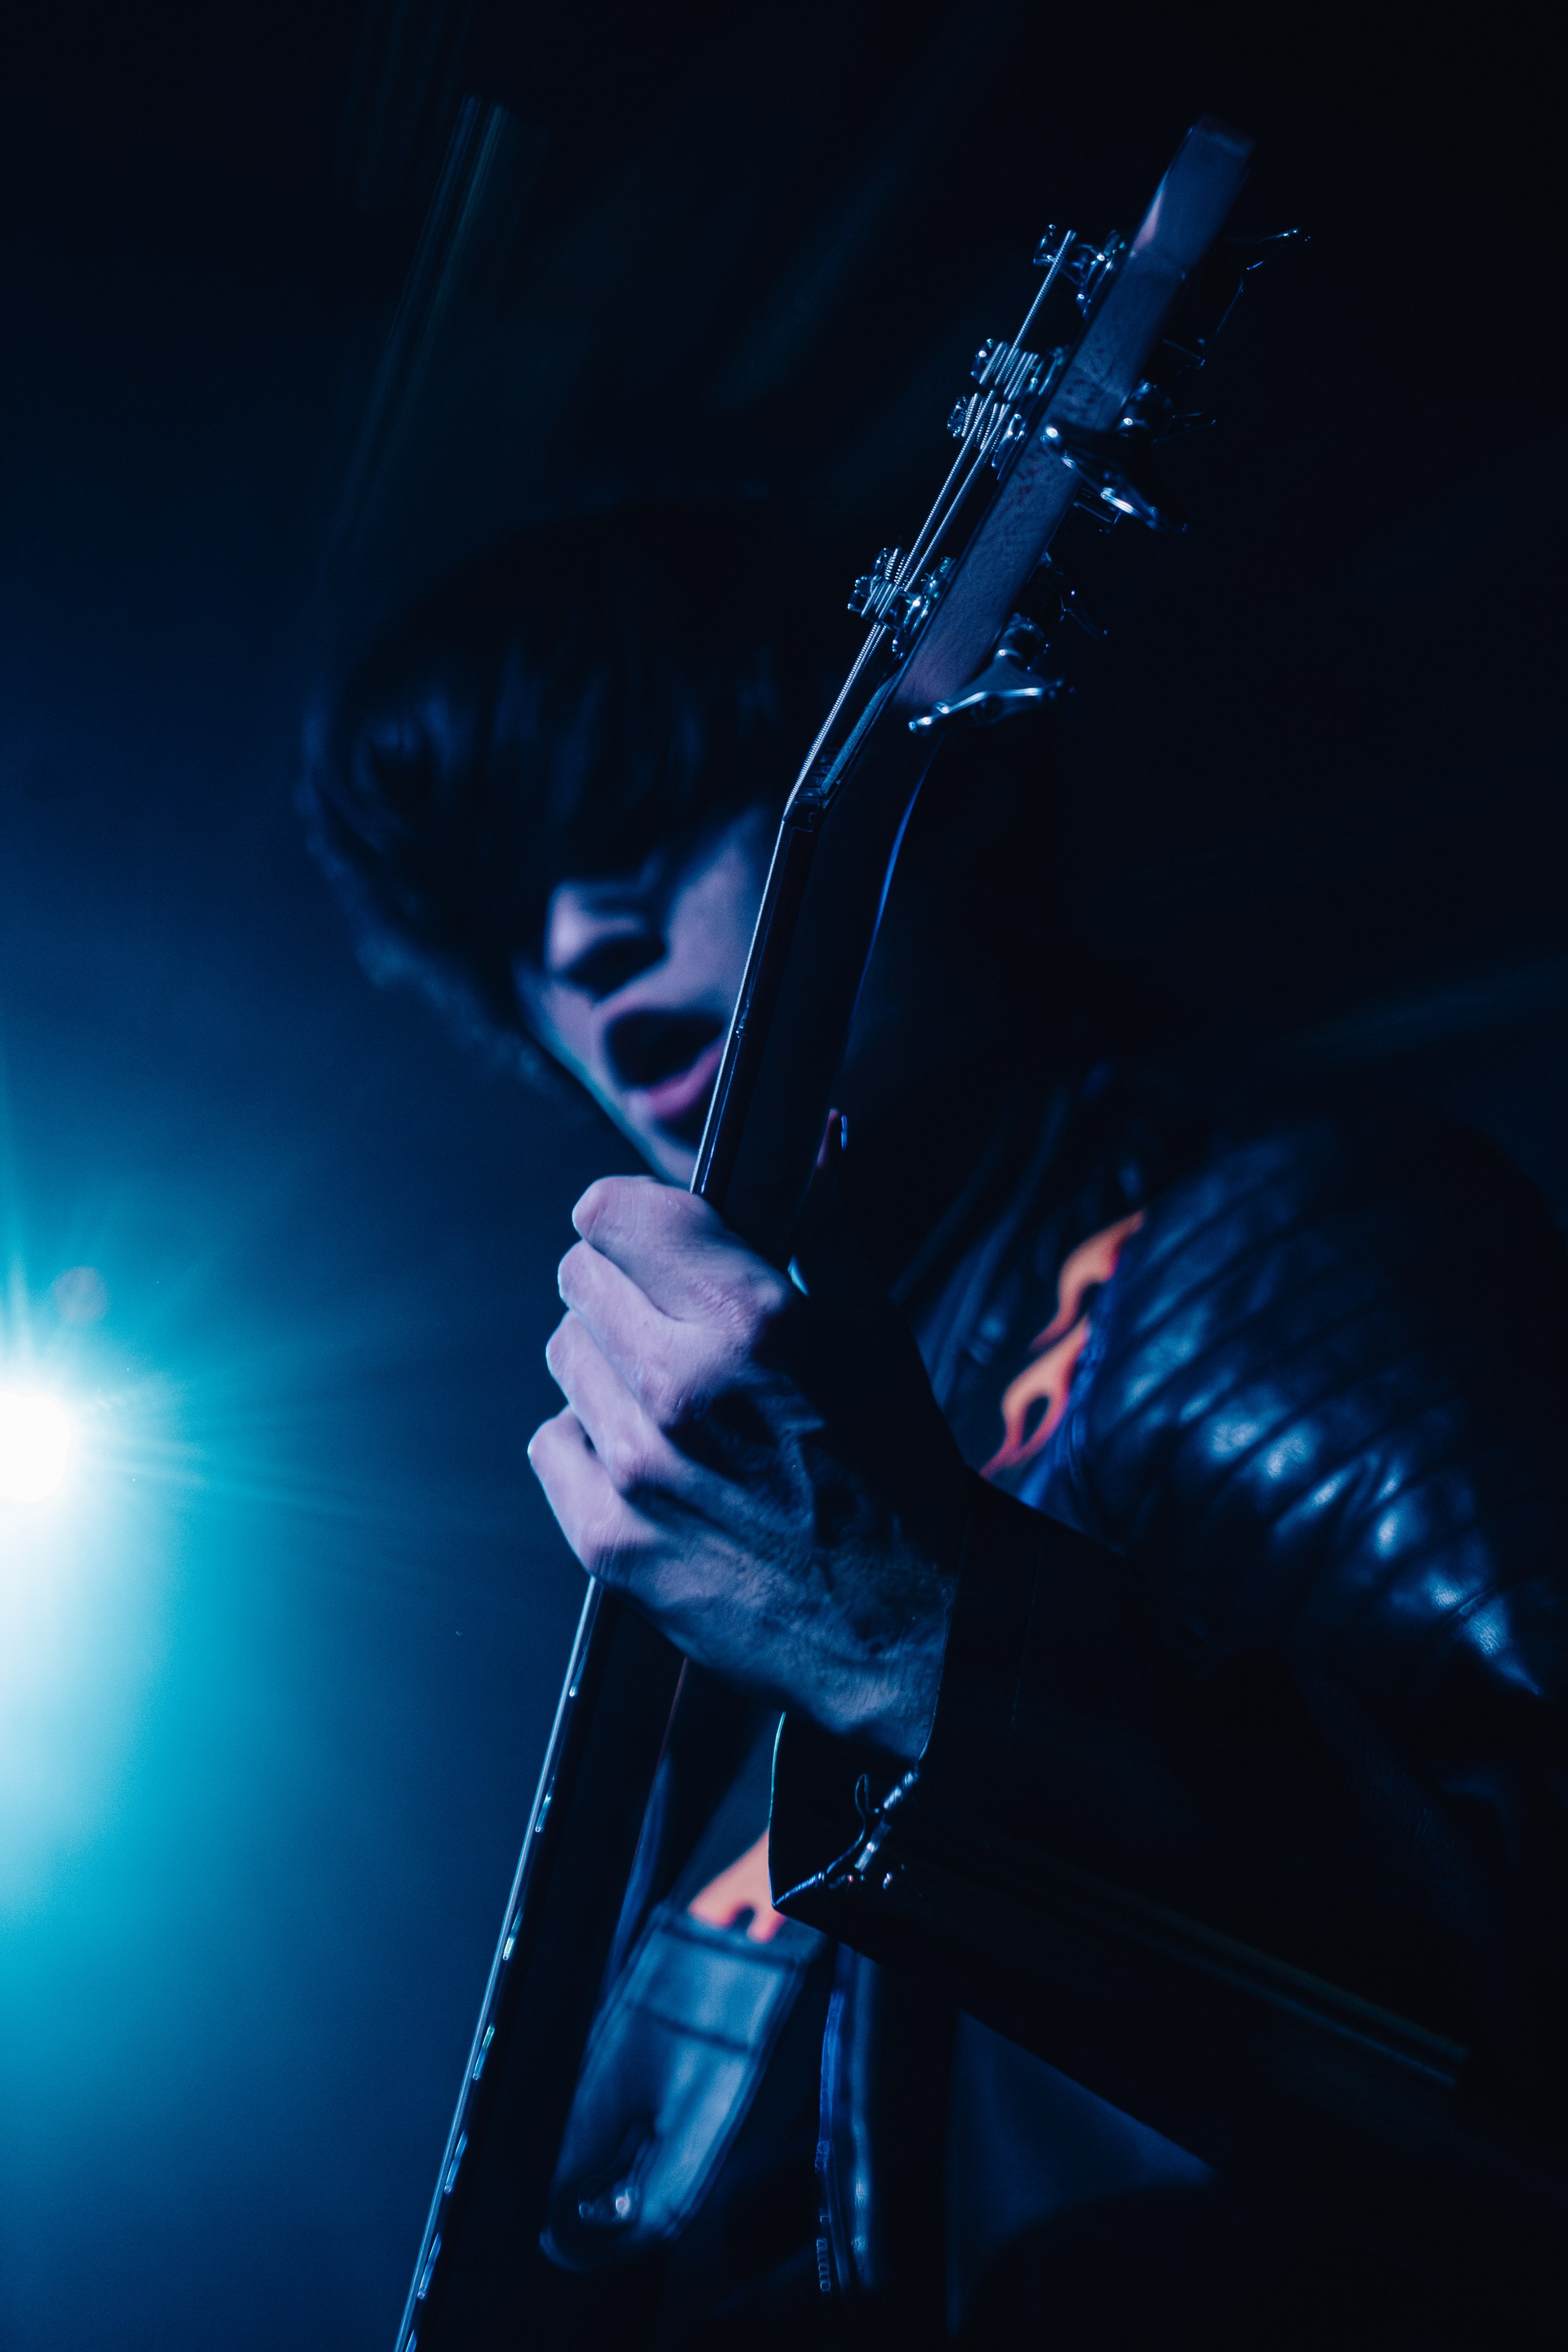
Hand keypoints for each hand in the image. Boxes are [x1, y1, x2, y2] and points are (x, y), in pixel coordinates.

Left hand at [527, 1170, 967, 1761]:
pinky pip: (552, 1443)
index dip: (631, 1214)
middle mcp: (681, 1388)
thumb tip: (818, 1133)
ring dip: (606, 1363)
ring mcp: (635, 1468)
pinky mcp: (608, 1540)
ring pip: (563, 1359)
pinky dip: (589, 1442)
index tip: (646, 1229)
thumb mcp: (876, 1332)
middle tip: (672, 1317)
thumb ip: (827, 1224)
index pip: (616, 1213)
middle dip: (621, 1284)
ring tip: (672, 1396)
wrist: (910, 1629)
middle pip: (577, 1280)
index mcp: (752, 1321)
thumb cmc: (900, 1472)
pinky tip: (649, 1458)